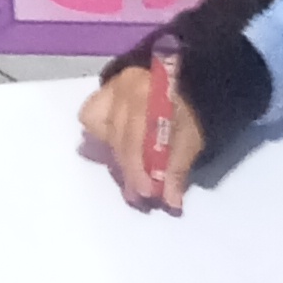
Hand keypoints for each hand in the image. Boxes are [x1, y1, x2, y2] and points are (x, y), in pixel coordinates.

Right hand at [78, 60, 203, 212]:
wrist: (187, 82)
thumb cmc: (189, 111)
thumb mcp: (191, 139)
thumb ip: (177, 168)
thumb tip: (170, 200)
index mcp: (150, 92)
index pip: (136, 137)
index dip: (139, 168)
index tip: (146, 191)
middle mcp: (125, 86)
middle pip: (119, 138)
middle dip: (130, 169)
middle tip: (138, 191)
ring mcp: (110, 87)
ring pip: (103, 131)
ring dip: (117, 154)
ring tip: (132, 168)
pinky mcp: (101, 93)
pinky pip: (91, 117)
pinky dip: (101, 133)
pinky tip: (116, 143)